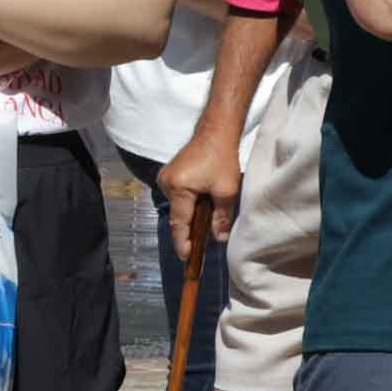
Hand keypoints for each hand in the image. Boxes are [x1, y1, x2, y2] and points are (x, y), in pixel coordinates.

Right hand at [158, 132, 239, 258]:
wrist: (215, 132)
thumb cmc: (222, 157)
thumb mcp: (226, 190)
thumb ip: (222, 217)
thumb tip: (219, 239)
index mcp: (178, 188)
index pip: (179, 223)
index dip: (182, 243)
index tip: (186, 258)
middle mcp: (166, 183)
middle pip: (177, 216)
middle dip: (188, 230)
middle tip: (198, 247)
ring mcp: (165, 178)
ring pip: (177, 207)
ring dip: (189, 216)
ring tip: (203, 223)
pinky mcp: (169, 175)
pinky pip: (177, 197)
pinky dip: (188, 205)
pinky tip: (200, 207)